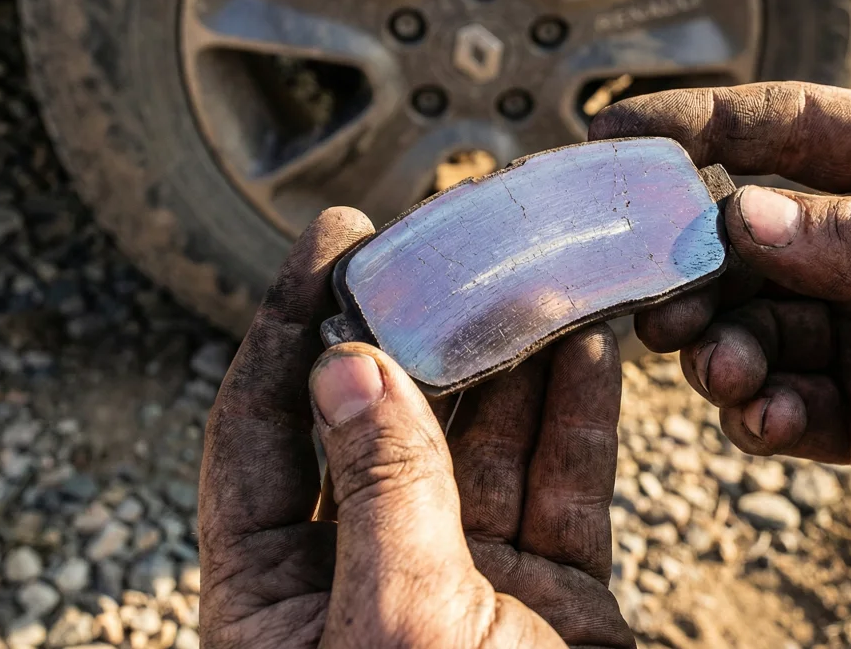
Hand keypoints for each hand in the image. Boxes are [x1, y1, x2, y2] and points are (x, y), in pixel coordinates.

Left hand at [198, 208, 633, 647]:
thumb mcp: (394, 621)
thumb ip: (380, 489)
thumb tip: (350, 366)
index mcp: (280, 598)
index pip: (262, 433)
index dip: (288, 328)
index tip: (332, 239)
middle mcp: (365, 578)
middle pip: (384, 425)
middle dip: (420, 333)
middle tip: (448, 245)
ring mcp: (464, 584)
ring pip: (485, 447)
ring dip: (512, 363)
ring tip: (536, 277)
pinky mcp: (550, 597)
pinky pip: (561, 488)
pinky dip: (576, 419)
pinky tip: (587, 347)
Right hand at [591, 83, 850, 588]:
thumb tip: (748, 217)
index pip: (796, 129)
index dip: (704, 128)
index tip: (616, 136)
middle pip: (753, 237)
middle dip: (693, 260)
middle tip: (652, 292)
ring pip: (757, 326)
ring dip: (718, 343)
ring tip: (717, 366)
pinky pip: (788, 406)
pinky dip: (759, 412)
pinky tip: (763, 420)